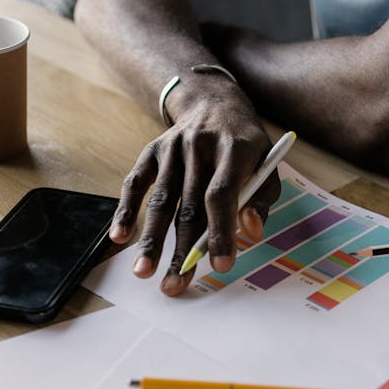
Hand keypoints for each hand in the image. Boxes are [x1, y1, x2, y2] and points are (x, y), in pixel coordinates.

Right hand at [109, 80, 278, 295]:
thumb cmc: (245, 147)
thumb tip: (252, 233)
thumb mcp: (267, 165)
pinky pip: (135, 183)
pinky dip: (126, 210)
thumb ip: (261, 199)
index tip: (220, 266)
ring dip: (150, 239)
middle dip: (182, 249)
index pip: (223, 196)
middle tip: (175, 286)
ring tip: (144, 272)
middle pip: (188, 205)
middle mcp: (200, 147)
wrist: (214, 102)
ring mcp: (172, 148)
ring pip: (160, 200)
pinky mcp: (152, 151)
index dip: (221, 232)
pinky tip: (120, 237)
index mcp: (234, 150)